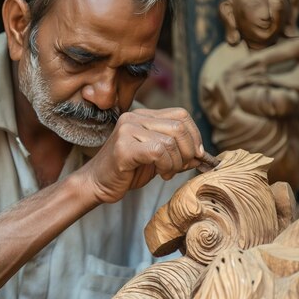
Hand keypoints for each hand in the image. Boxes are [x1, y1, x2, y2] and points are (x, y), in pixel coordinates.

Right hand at [79, 107, 202, 203]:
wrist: (97, 183)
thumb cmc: (127, 171)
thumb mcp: (158, 159)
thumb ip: (177, 152)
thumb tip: (201, 154)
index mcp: (143, 116)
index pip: (181, 114)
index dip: (194, 135)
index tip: (195, 154)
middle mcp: (134, 117)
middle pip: (179, 126)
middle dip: (188, 150)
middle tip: (181, 167)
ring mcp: (127, 129)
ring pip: (170, 141)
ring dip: (176, 162)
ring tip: (167, 172)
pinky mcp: (123, 146)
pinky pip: (158, 151)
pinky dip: (166, 165)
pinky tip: (161, 173)